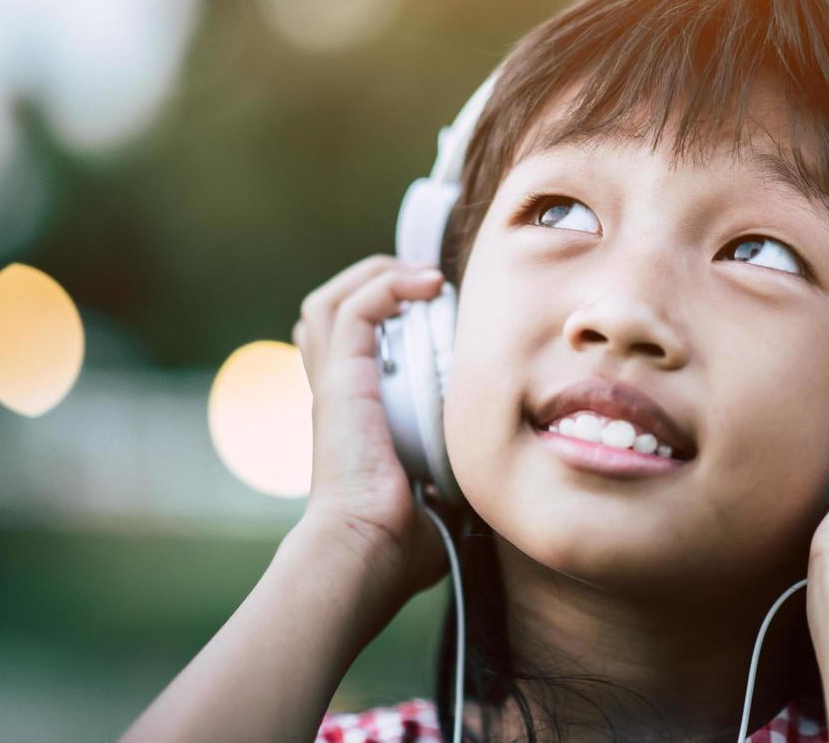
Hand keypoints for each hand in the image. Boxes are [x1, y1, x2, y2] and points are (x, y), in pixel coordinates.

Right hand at [291, 254, 451, 605]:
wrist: (368, 553)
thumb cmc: (401, 544)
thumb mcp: (444, 498)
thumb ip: (463, 480)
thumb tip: (499, 483)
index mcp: (355, 417)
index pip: (349, 350)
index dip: (384, 320)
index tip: (438, 312)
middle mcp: (338, 394)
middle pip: (328, 314)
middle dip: (375, 284)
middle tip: (429, 287)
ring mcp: (335, 384)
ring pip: (330, 300)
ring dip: (377, 276)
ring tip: (424, 279)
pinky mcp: (342, 379)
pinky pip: (354, 308)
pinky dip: (387, 284)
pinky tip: (427, 286)